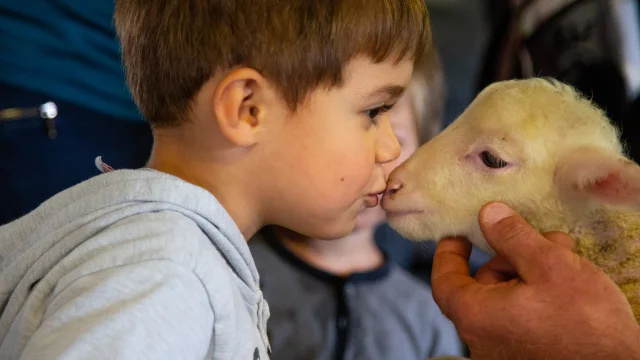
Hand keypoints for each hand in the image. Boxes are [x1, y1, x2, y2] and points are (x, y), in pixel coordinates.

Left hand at [431, 202, 639, 359]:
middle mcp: (481, 340)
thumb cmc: (585, 322)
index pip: (444, 280)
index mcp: (475, 316)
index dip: (449, 253)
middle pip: (481, 287)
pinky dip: (534, 298)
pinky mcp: (526, 359)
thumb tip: (488, 213)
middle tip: (538, 241)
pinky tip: (564, 286)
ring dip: (526, 275)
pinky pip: (519, 320)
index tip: (459, 234)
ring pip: (504, 301)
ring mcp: (503, 354)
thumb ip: (514, 236)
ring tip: (562, 260)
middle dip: (507, 257)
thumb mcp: (550, 266)